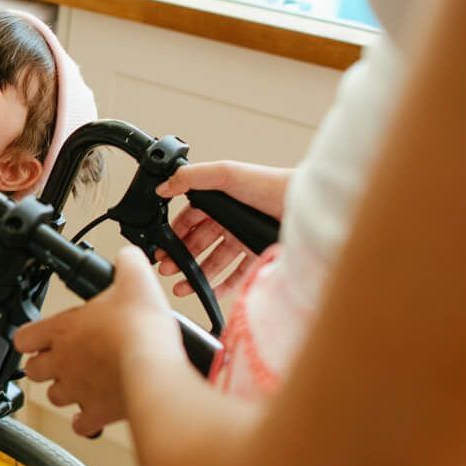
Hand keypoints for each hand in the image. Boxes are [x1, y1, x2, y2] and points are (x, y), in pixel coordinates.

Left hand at [14, 246, 180, 436]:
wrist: (154, 367)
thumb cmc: (140, 328)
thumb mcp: (135, 280)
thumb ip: (126, 264)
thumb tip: (127, 257)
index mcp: (63, 330)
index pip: (24, 337)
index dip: (31, 337)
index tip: (40, 337)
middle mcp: (63, 362)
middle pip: (33, 370)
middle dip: (45, 365)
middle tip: (62, 359)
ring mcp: (77, 390)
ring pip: (54, 396)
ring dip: (64, 390)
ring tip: (80, 383)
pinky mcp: (96, 414)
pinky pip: (81, 425)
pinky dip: (86, 421)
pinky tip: (94, 414)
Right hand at [153, 160, 288, 296]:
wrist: (304, 205)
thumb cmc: (269, 185)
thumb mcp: (224, 173)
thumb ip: (190, 178)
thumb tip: (163, 186)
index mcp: (219, 200)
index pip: (189, 220)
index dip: (173, 233)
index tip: (161, 247)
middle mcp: (229, 220)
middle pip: (198, 243)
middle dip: (179, 258)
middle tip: (166, 269)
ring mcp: (242, 238)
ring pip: (214, 261)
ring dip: (195, 275)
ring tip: (181, 286)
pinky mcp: (257, 255)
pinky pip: (236, 274)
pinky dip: (222, 285)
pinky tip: (209, 291)